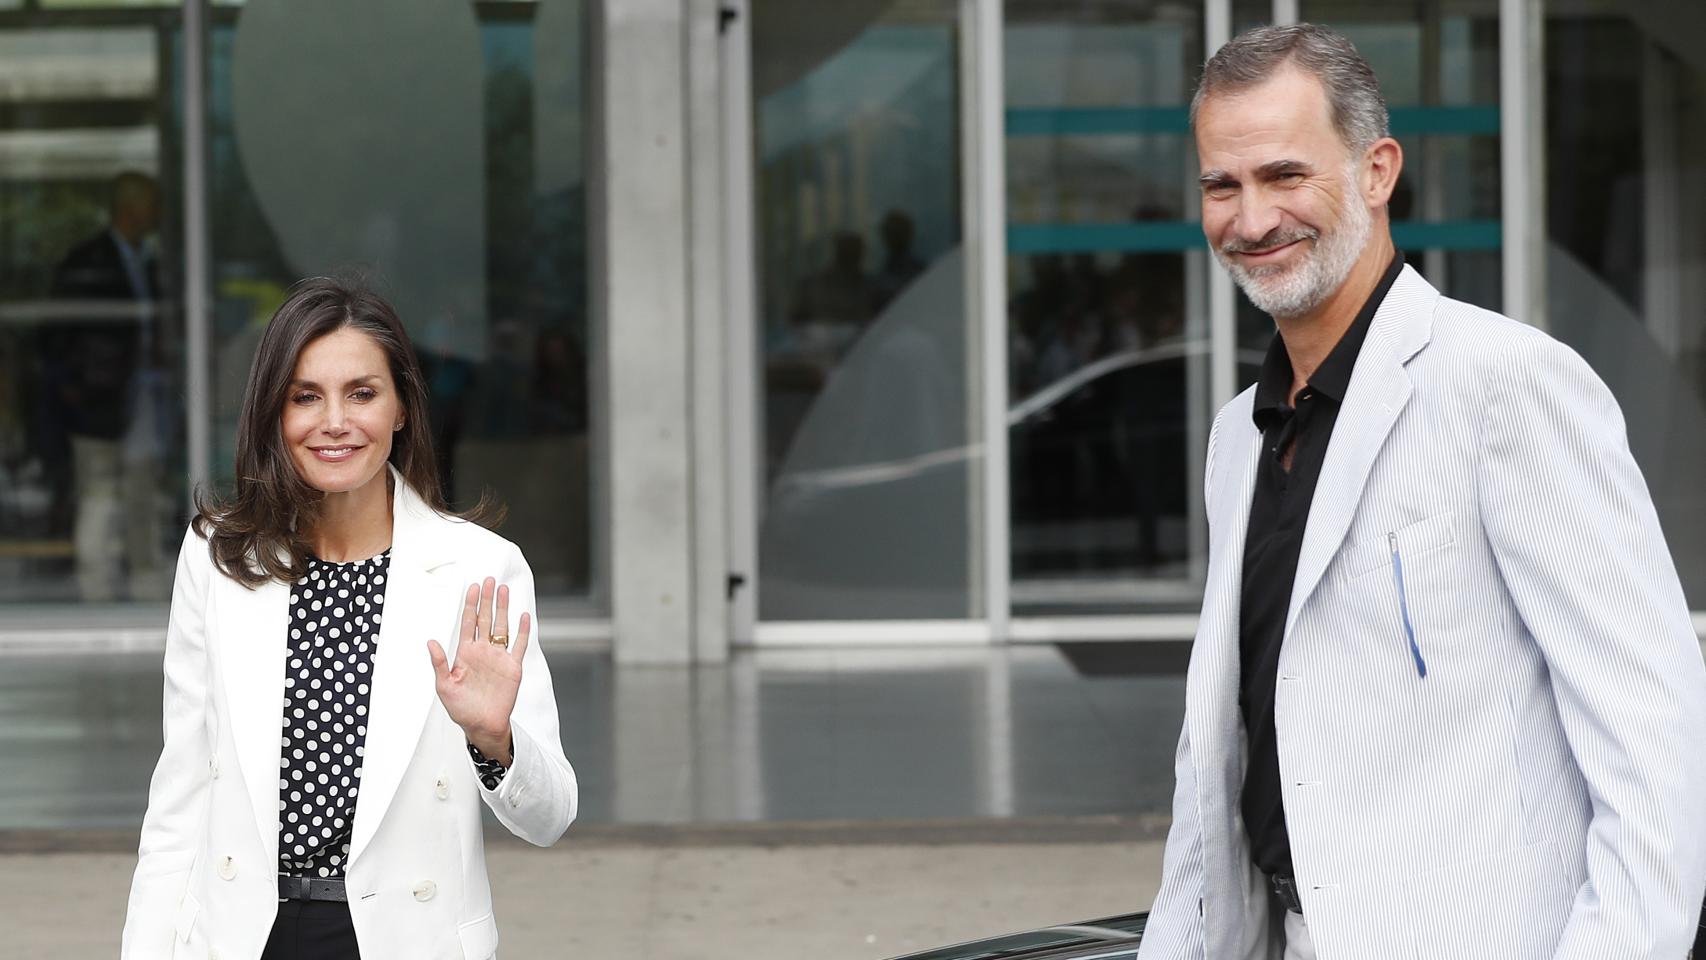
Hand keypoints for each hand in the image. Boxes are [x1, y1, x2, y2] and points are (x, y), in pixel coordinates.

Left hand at [427, 577, 530, 765]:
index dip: (470, 605)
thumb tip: (430, 642)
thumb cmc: (461, 708)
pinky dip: (523, 631)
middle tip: (489, 580)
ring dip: (503, 609)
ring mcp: (499, 657)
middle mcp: (483, 651)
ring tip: (504, 590)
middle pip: (486, 619)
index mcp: (465, 653)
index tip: (473, 587)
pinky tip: (523, 616)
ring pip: (502, 627)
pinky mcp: (513, 667)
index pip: (468, 623)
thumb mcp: (444, 686)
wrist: (482, 725)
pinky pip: (519, 645)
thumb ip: (440, 663)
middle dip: (487, 600)